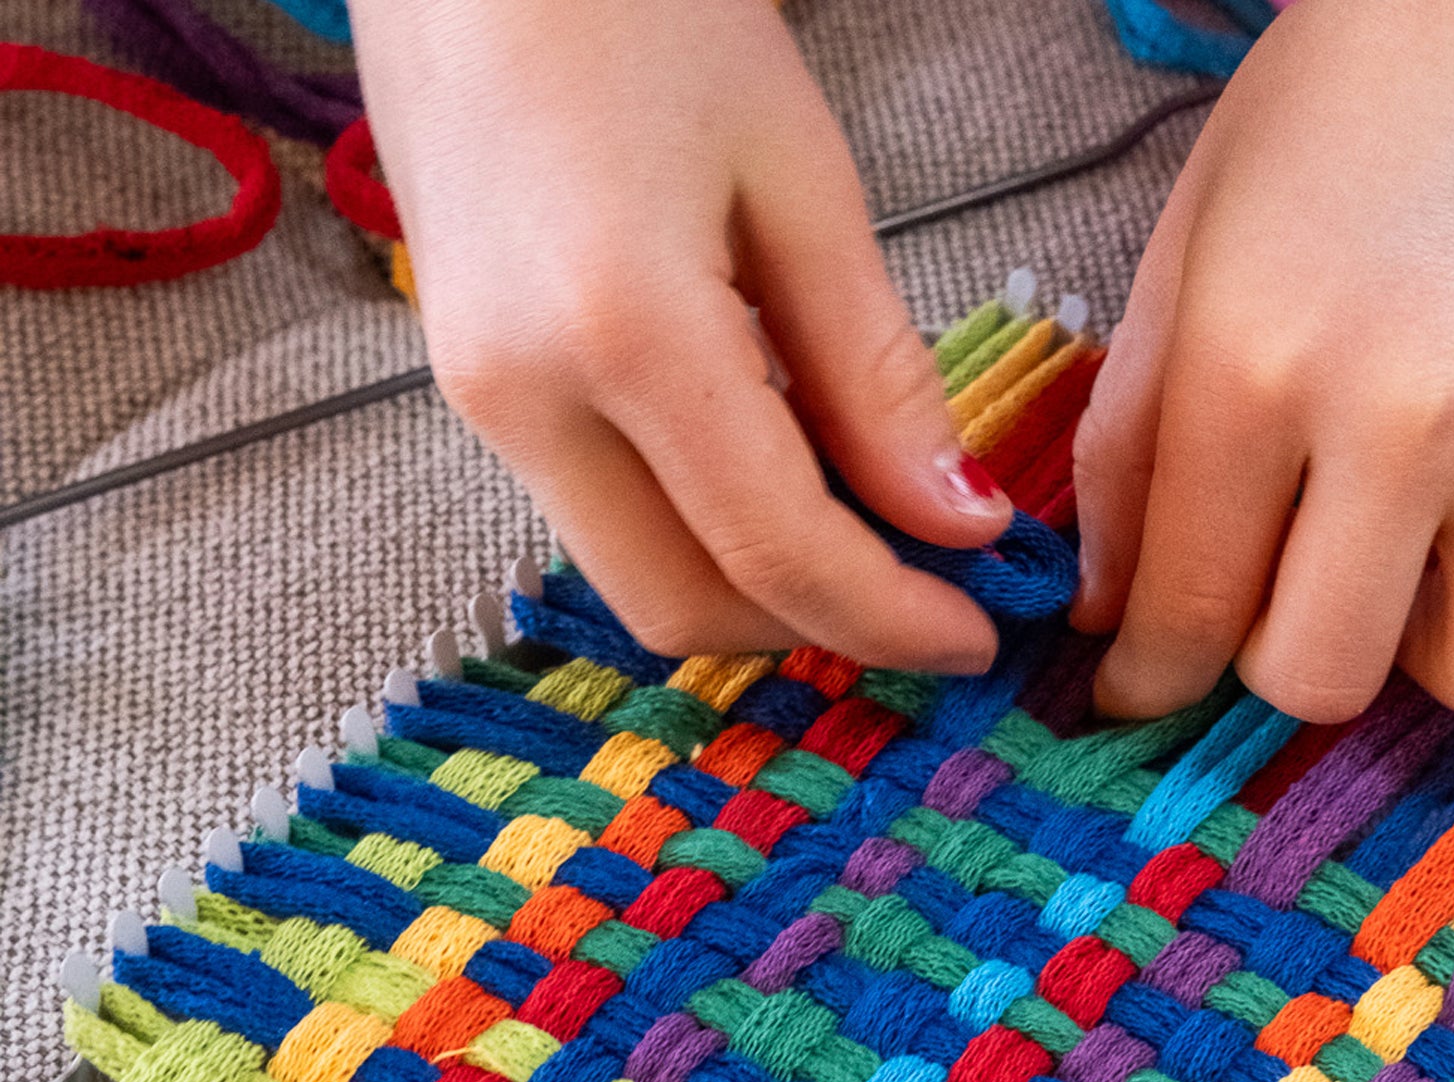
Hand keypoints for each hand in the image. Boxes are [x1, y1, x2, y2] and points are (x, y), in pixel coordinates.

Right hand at [350, 0, 1011, 671]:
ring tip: (862, 526)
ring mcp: (478, 400)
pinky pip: (601, 514)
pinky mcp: (470, 386)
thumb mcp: (801, 181)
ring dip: (756, 584)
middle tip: (924, 594)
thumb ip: (876, 377)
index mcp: (621, 332)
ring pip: (636, 574)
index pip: (776, 549)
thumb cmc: (643, 4)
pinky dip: (699, 528)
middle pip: (686, 605)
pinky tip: (776, 469)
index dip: (888, 618)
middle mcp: (524, 396)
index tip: (977, 638)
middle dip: (814, 626)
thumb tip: (956, 520)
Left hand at [1072, 0, 1453, 721]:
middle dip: (1282, 670)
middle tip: (1280, 604)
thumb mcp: (1185, 256)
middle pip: (1326, 680)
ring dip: (1421, 651)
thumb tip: (1113, 615)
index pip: (1191, 609)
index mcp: (1257, 364)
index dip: (1153, 680)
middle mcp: (1406, 416)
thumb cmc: (1335, 118)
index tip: (1146, 689)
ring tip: (1402, 566)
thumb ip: (1131, 447)